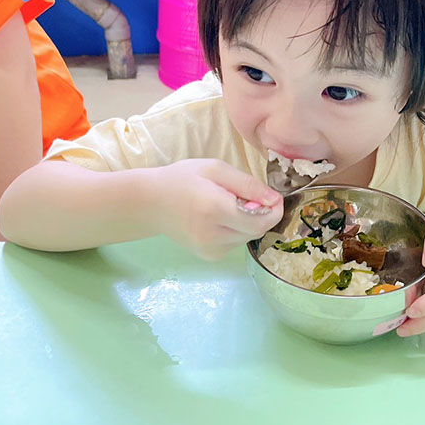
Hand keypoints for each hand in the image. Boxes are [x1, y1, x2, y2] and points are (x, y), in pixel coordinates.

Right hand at [151, 159, 282, 260]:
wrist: (150, 203)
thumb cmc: (182, 179)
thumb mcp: (215, 169)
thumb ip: (247, 184)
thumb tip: (274, 199)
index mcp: (214, 209)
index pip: (260, 221)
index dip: (274, 210)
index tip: (273, 197)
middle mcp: (213, 235)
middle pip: (257, 231)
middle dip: (261, 214)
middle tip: (245, 196)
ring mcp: (210, 249)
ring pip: (247, 238)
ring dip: (247, 222)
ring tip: (227, 205)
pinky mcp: (209, 256)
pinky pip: (235, 243)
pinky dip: (235, 230)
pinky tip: (219, 218)